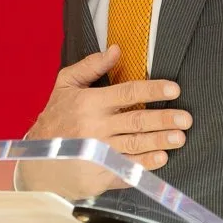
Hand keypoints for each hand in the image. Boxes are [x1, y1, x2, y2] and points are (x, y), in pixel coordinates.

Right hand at [25, 47, 189, 168]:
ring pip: (135, 144)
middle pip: (136, 121)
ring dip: (159, 141)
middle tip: (185, 118)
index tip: (173, 90)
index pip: (127, 93)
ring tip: (179, 137)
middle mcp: (95, 127)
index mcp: (89, 102)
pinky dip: (145, 164)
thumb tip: (116, 50)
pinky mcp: (99, 172)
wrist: (37, 159)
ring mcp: (98, 152)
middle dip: (163, 119)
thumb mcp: (65, 85)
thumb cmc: (55, 118)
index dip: (152, 90)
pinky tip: (161, 158)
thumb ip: (91, 66)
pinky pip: (128, 167)